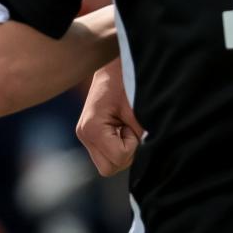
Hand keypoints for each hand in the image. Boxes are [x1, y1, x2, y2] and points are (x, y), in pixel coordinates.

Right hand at [76, 56, 143, 175]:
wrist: (115, 63)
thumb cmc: (128, 82)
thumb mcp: (139, 110)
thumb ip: (141, 137)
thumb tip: (148, 157)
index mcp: (91, 128)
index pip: (119, 159)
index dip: (133, 144)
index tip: (131, 123)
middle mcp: (83, 134)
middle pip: (109, 169)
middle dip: (125, 153)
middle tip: (129, 127)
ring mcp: (84, 134)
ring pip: (107, 164)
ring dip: (121, 150)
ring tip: (124, 125)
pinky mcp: (88, 133)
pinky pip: (106, 153)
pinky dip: (117, 145)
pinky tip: (120, 127)